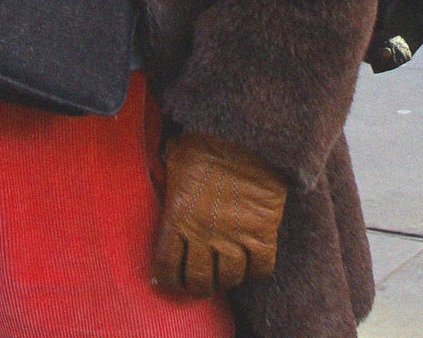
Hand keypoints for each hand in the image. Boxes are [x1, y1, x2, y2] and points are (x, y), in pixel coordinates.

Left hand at [152, 132, 287, 295]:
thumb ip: (167, 171)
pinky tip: (250, 261)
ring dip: (226, 279)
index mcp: (178, 218)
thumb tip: (160, 164)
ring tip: (224, 272)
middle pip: (199, 281)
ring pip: (229, 279)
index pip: (166, 267)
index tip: (170, 281)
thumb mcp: (175, 156)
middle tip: (200, 281)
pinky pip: (260, 268)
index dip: (167, 280)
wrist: (244, 135)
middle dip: (198, 286)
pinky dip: (255, 268)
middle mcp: (204, 235)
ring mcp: (235, 238)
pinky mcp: (262, 234)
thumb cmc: (204, 141)